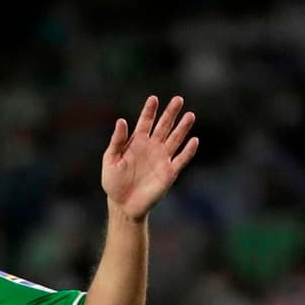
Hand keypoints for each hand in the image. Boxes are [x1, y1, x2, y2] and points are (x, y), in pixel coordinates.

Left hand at [101, 96, 197, 221]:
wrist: (123, 205)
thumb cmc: (114, 183)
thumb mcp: (110, 161)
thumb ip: (117, 142)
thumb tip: (121, 121)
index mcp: (137, 141)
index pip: (146, 121)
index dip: (150, 110)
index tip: (153, 99)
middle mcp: (152, 146)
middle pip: (164, 125)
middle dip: (171, 113)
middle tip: (178, 99)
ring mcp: (162, 158)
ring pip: (175, 139)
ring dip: (183, 128)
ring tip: (190, 115)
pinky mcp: (169, 172)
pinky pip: (181, 159)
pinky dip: (188, 151)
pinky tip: (194, 141)